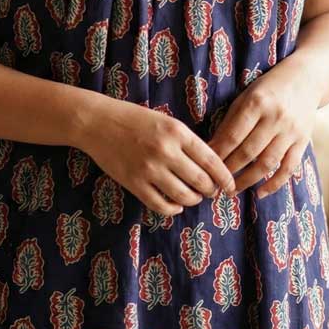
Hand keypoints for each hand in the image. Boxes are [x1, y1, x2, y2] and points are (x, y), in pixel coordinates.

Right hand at [79, 95, 235, 215]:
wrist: (97, 122)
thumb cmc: (134, 119)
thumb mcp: (166, 121)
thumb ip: (186, 141)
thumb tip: (210, 166)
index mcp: (177, 132)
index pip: (211, 160)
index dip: (225, 177)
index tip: (230, 186)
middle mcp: (166, 151)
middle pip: (201, 182)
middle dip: (210, 190)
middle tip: (210, 191)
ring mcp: (149, 169)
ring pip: (184, 196)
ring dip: (193, 200)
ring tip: (193, 197)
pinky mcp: (134, 183)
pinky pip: (161, 205)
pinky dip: (173, 209)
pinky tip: (176, 204)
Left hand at [206, 58, 321, 197]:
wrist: (306, 78)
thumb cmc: (267, 88)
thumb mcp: (246, 96)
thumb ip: (231, 120)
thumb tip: (211, 148)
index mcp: (257, 102)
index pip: (232, 135)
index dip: (217, 154)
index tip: (204, 166)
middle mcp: (275, 117)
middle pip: (248, 152)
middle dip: (229, 170)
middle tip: (214, 183)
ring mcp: (291, 131)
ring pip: (267, 163)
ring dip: (247, 180)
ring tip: (232, 189)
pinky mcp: (303, 141)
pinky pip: (289, 168)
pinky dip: (275, 183)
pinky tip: (260, 193)